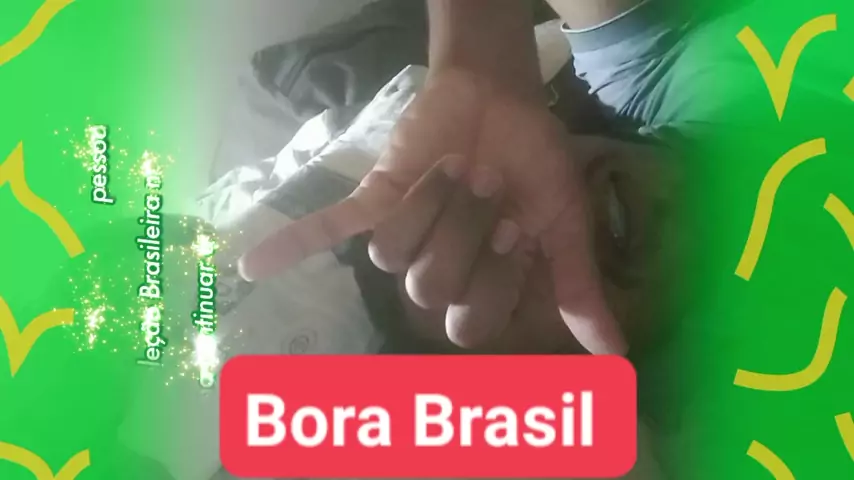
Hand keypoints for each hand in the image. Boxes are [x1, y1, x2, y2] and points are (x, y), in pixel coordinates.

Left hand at [239, 69, 626, 354]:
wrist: (506, 97)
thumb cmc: (536, 163)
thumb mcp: (565, 227)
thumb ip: (578, 291)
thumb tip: (616, 361)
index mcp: (479, 284)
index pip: (470, 322)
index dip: (494, 280)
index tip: (520, 229)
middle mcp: (433, 269)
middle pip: (426, 291)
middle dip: (465, 235)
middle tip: (488, 188)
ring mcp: (398, 235)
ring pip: (391, 255)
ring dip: (432, 203)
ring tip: (452, 168)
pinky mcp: (370, 200)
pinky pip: (326, 230)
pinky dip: (291, 244)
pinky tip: (249, 270)